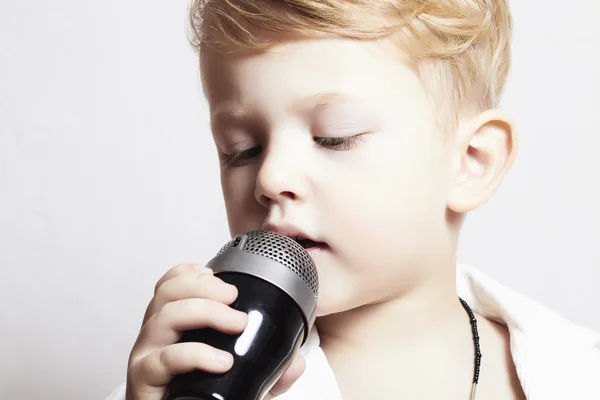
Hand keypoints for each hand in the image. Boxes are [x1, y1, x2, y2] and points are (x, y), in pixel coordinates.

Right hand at [125, 263, 304, 399]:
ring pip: (164, 316)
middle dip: (205, 286)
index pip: (169, 285)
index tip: (220, 277)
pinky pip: (164, 358)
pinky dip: (195, 354)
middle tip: (235, 297)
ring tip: (237, 324)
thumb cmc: (200, 398)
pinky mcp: (143, 380)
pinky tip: (221, 361)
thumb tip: (297, 363)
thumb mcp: (239, 378)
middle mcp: (155, 336)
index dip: (191, 273)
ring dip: (205, 312)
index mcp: (171, 326)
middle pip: (168, 292)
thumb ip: (269, 370)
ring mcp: (146, 356)